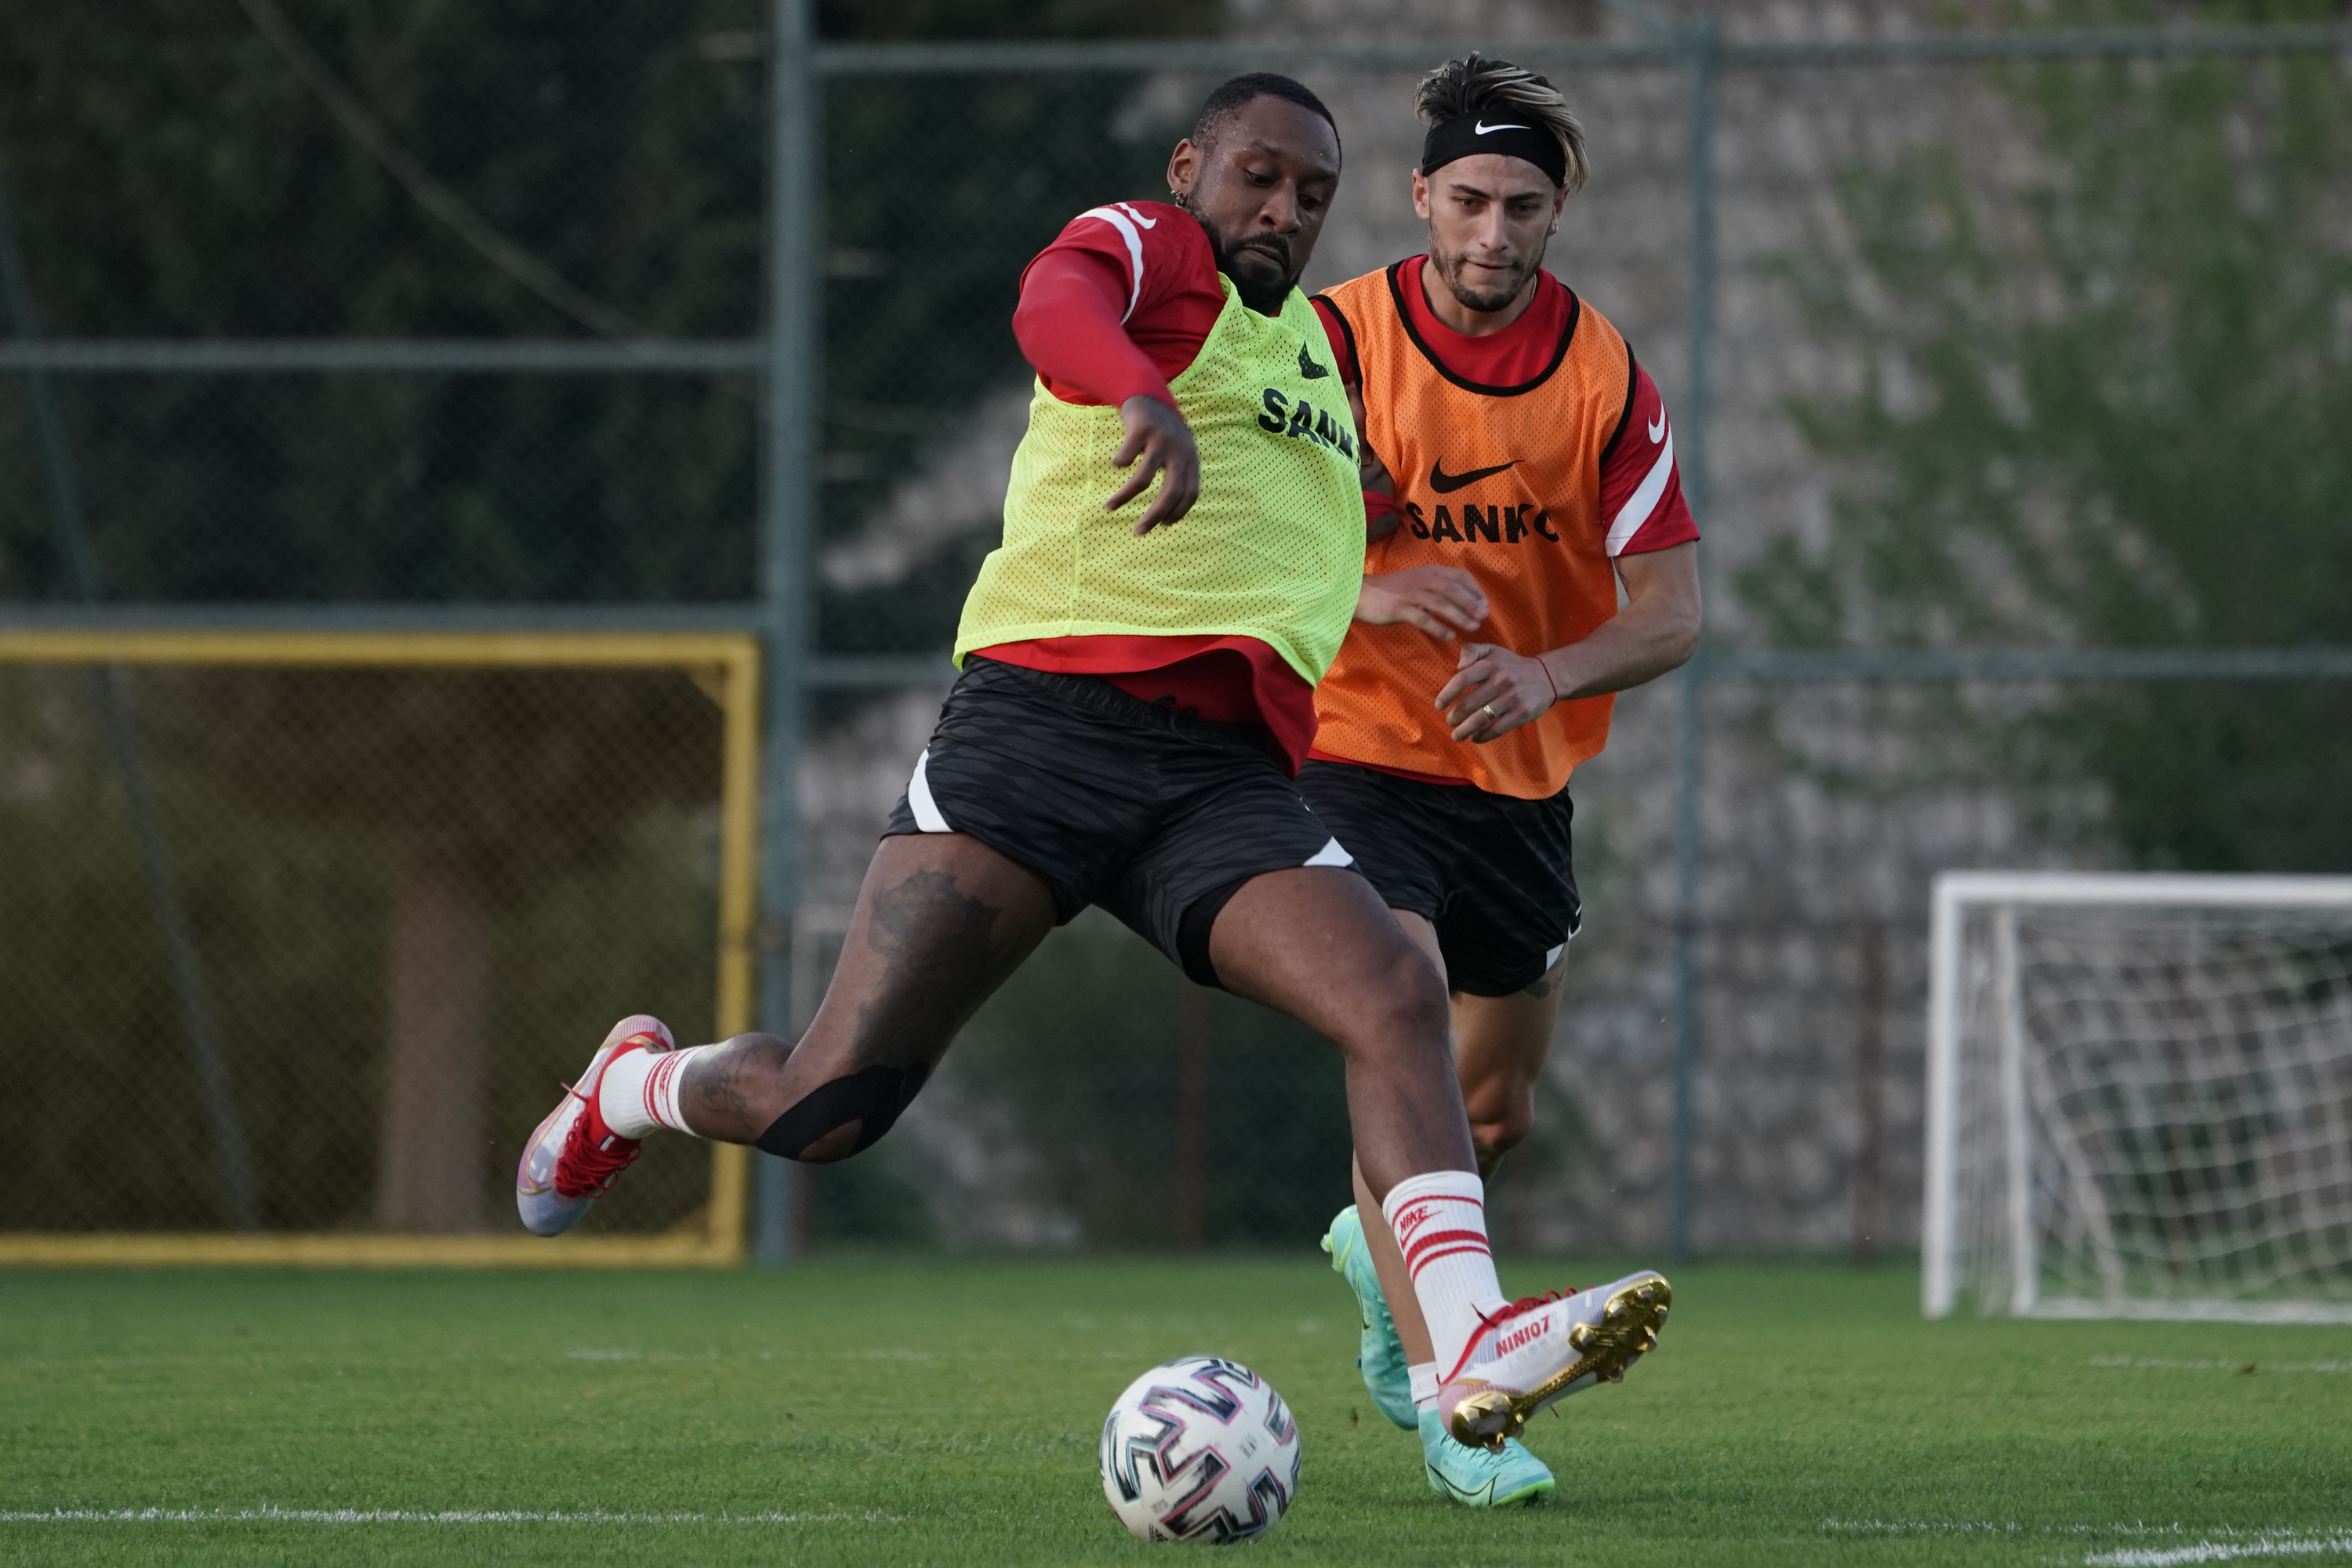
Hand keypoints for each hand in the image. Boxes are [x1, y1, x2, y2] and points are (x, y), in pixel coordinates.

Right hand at [1107, 395, 1200, 534]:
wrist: (1146, 392)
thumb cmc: (1158, 430)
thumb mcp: (1176, 449)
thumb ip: (1177, 474)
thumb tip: (1166, 515)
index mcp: (1191, 457)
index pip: (1191, 493)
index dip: (1178, 512)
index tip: (1163, 524)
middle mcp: (1179, 449)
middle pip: (1170, 492)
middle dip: (1154, 516)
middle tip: (1139, 532)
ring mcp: (1161, 439)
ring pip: (1143, 480)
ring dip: (1124, 497)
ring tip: (1109, 507)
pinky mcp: (1141, 429)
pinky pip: (1126, 457)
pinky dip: (1119, 463)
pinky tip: (1116, 463)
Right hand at [1357, 566, 1487, 639]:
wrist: (1360, 594)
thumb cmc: (1391, 591)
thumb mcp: (1416, 582)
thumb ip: (1435, 587)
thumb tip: (1460, 600)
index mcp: (1428, 571)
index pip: (1458, 576)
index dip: (1474, 589)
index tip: (1484, 604)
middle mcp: (1422, 579)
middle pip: (1453, 589)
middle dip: (1471, 603)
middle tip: (1483, 616)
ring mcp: (1410, 594)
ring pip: (1441, 603)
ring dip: (1459, 616)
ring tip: (1472, 627)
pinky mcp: (1399, 609)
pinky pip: (1423, 619)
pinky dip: (1438, 628)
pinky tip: (1449, 637)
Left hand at [1435, 642, 1555, 742]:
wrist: (1547, 677)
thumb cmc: (1511, 665)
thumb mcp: (1492, 650)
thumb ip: (1471, 650)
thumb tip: (1457, 666)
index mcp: (1490, 664)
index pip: (1462, 679)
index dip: (1447, 694)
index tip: (1438, 705)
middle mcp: (1501, 680)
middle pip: (1469, 704)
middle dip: (1454, 717)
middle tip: (1450, 722)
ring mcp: (1512, 698)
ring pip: (1481, 719)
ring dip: (1464, 730)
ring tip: (1456, 735)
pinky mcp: (1522, 713)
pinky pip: (1497, 728)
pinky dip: (1483, 736)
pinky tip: (1475, 738)